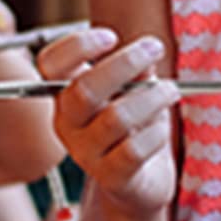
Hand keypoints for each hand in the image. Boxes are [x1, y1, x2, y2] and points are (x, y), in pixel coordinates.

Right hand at [35, 26, 177, 220]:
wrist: (138, 184)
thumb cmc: (134, 129)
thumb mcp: (133, 91)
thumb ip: (136, 71)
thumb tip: (145, 55)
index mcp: (65, 96)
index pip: (49, 65)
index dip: (76, 46)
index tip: (111, 36)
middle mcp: (67, 124)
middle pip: (83, 89)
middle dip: (124, 63)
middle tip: (154, 48)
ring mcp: (86, 153)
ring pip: (116, 117)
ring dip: (152, 97)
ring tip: (170, 90)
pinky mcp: (111, 177)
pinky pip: (134, 149)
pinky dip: (156, 132)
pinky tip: (162, 128)